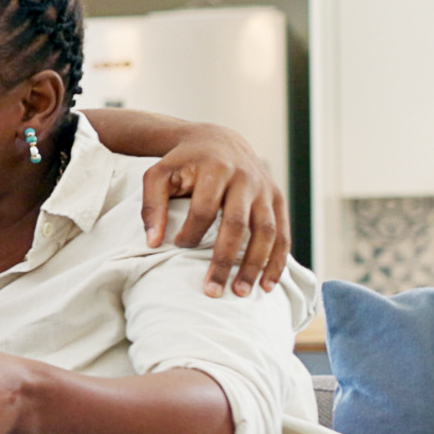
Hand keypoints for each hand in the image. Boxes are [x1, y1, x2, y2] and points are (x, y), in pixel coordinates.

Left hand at [140, 122, 289, 296]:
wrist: (219, 140)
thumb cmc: (184, 163)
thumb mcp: (160, 174)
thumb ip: (151, 205)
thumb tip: (152, 242)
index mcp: (215, 169)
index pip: (204, 208)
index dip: (191, 232)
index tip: (177, 247)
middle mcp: (245, 178)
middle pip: (237, 224)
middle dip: (225, 259)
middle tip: (212, 291)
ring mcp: (265, 189)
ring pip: (265, 231)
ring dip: (255, 265)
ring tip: (241, 293)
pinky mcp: (278, 199)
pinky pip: (282, 233)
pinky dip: (277, 260)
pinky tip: (267, 284)